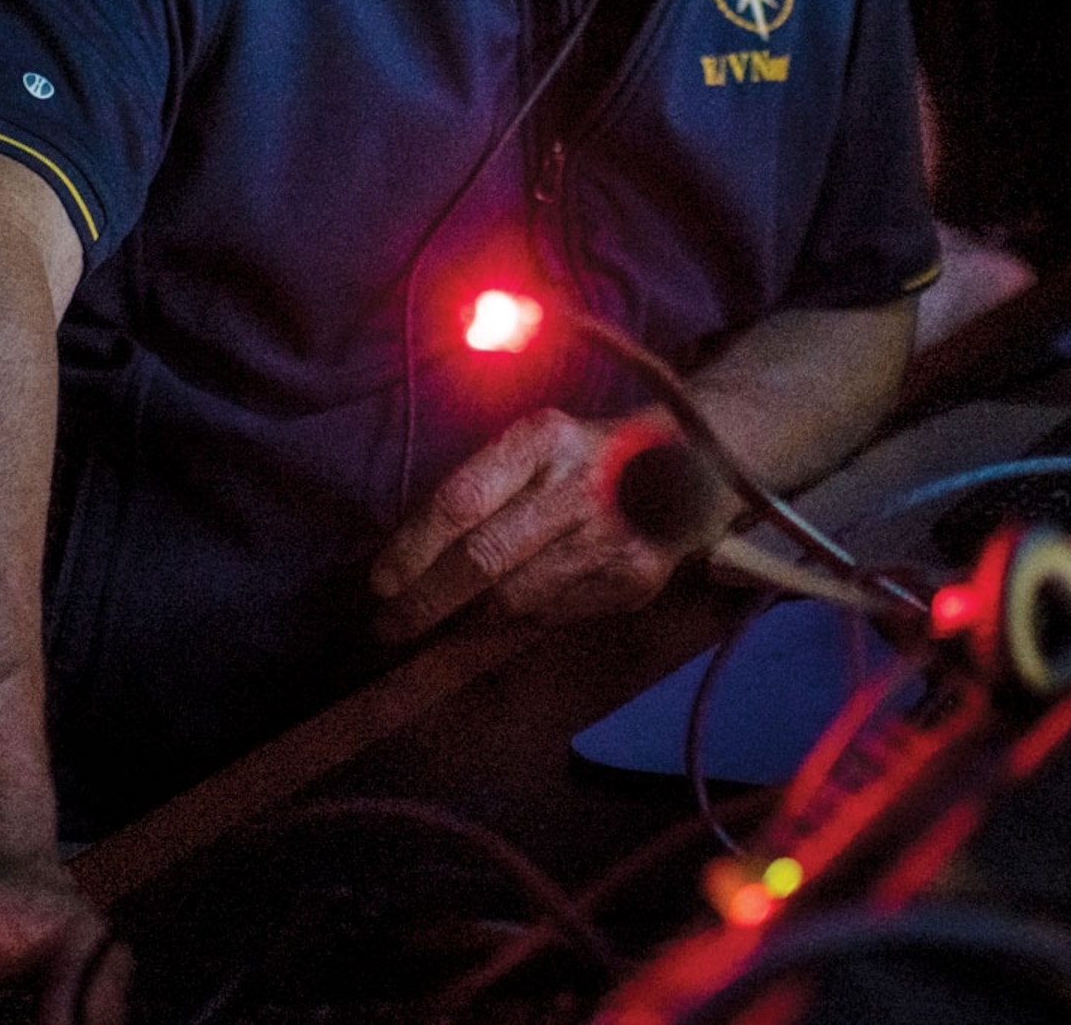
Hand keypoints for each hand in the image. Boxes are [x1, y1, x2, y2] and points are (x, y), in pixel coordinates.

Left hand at [370, 409, 704, 643]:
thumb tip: (406, 556)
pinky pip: (552, 617)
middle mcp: (578, 486)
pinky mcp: (633, 579)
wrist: (690, 463)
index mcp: (543, 439)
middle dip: (424, 603)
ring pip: (513, 600)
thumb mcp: (534, 443)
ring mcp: (611, 537)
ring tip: (427, 630)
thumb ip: (481, 487)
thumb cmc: (583, 456)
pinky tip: (491, 622)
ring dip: (461, 622)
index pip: (460, 502)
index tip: (380, 583)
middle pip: (483, 560)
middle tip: (389, 626)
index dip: (412, 550)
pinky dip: (513, 624)